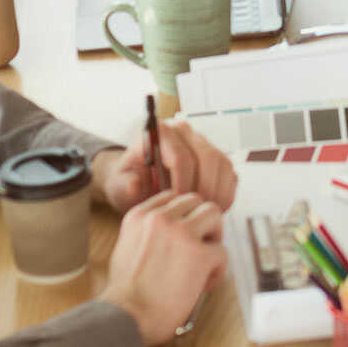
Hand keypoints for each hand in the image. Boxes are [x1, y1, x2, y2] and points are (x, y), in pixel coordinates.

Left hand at [94, 122, 240, 212]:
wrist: (139, 182)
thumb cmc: (128, 182)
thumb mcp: (118, 186)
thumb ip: (123, 186)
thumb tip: (134, 183)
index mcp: (160, 132)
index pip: (181, 156)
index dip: (183, 185)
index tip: (179, 206)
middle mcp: (184, 132)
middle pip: (208, 157)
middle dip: (204, 189)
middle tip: (196, 213)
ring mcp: (202, 143)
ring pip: (222, 164)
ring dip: (218, 192)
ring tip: (205, 214)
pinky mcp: (215, 157)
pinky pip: (229, 173)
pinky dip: (225, 194)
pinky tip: (213, 211)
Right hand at [102, 192, 227, 344]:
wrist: (126, 318)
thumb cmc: (126, 293)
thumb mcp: (127, 247)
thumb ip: (147, 232)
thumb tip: (174, 230)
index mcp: (140, 215)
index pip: (172, 197)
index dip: (182, 215)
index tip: (182, 235)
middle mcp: (160, 218)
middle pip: (196, 201)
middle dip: (201, 222)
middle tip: (199, 247)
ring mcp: (181, 233)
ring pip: (214, 214)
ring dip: (213, 236)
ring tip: (205, 261)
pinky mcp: (200, 254)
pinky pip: (222, 251)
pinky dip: (218, 269)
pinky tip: (203, 284)